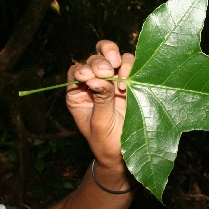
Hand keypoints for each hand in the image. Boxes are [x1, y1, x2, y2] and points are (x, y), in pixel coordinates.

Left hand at [66, 40, 133, 170]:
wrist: (123, 152)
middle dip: (100, 61)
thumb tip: (96, 78)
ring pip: (112, 56)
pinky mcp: (129, 81)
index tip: (87, 76)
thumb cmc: (105, 141)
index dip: (83, 69)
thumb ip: (100, 99)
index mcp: (78, 93)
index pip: (77, 70)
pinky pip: (129, 64)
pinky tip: (129, 82)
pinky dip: (130, 67)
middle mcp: (94, 82)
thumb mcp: (99, 122)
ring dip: (116, 61)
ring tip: (121, 80)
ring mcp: (113, 80)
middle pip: (94, 58)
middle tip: (106, 70)